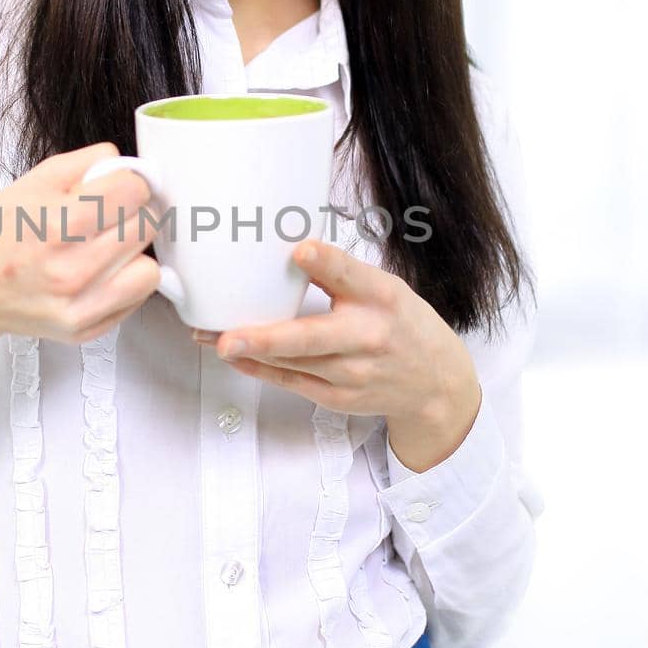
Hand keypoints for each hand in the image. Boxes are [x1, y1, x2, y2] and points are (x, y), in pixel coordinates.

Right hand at [0, 141, 163, 345]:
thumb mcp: (32, 182)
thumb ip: (85, 163)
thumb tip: (129, 164)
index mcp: (58, 225)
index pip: (134, 190)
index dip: (129, 181)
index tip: (118, 186)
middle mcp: (71, 270)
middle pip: (146, 226)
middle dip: (133, 213)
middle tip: (110, 215)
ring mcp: (79, 305)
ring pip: (149, 268)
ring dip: (134, 253)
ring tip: (107, 246)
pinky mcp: (86, 329)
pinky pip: (137, 299)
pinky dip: (126, 282)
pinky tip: (100, 272)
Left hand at [190, 238, 481, 471]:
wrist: (436, 386)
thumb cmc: (402, 326)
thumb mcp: (384, 289)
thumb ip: (340, 275)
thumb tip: (288, 249)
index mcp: (383, 298)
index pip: (352, 276)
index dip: (327, 263)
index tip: (303, 249)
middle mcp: (367, 337)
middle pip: (312, 338)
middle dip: (266, 338)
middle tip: (228, 336)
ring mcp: (352, 374)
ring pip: (291, 363)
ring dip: (249, 352)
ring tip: (211, 338)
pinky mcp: (338, 398)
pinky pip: (292, 383)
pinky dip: (261, 370)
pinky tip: (236, 358)